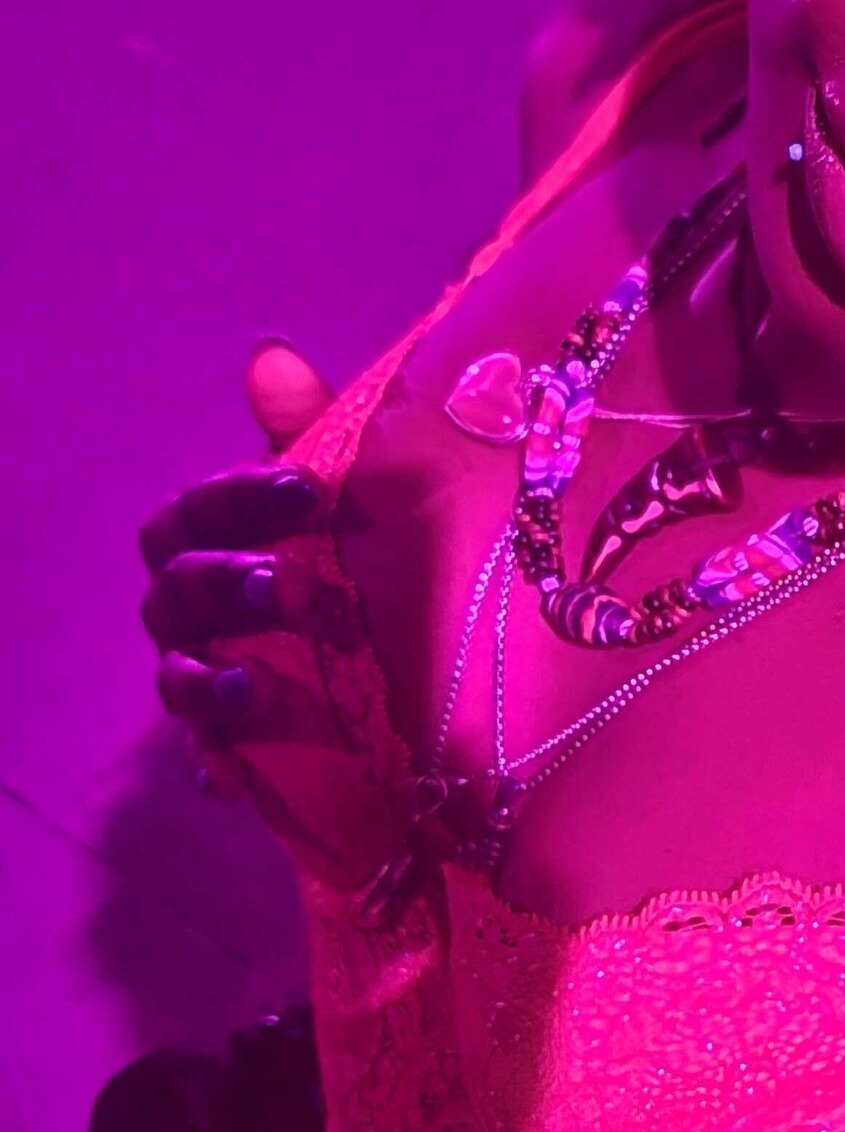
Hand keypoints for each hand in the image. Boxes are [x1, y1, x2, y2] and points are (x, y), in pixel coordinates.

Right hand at [140, 343, 335, 792]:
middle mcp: (190, 605)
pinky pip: (207, 757)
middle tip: (292, 586)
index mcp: (209, 536)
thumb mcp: (336, 491)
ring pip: (180, 678)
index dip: (241, 497)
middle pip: (181, 592)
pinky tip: (233, 778)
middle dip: (229, 586)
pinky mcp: (232, 742)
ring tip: (258, 689)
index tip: (304, 487)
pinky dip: (216, 765)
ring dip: (213, 683)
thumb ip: (310, 427)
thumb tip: (271, 353)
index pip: (200, 509)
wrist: (377, 654)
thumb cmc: (335, 546)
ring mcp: (205, 675)